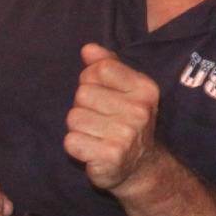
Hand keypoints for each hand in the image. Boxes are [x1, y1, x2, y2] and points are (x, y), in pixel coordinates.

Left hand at [63, 44, 163, 192]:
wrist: (140, 166)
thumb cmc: (127, 121)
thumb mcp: (125, 89)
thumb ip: (107, 65)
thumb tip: (88, 49)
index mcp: (145, 89)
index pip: (101, 69)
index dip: (90, 78)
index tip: (99, 92)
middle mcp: (139, 110)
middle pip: (83, 93)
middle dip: (83, 105)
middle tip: (99, 118)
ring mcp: (126, 134)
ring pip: (74, 117)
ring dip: (78, 127)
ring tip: (96, 133)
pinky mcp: (110, 157)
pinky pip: (71, 141)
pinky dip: (76, 146)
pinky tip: (91, 148)